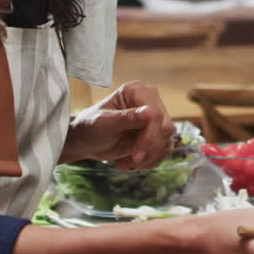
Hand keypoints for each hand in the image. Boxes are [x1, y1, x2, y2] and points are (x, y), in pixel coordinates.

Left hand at [60, 80, 174, 169]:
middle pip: (165, 127)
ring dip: (149, 157)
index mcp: (137, 91)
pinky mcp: (156, 132)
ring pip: (166, 140)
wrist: (86, 141)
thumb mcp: (104, 123)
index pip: (156, 113)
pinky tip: (134, 163)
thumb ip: (127, 118)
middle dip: (149, 149)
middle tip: (131, 161)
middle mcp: (150, 101)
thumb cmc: (90, 127)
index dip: (149, 136)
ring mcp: (155, 117)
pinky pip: (164, 148)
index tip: (136, 154)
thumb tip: (150, 112)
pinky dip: (151, 160)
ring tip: (128, 163)